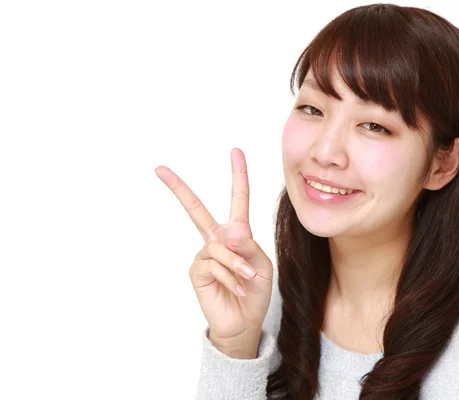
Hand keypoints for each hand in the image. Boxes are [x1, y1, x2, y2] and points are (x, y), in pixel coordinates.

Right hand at [155, 148, 272, 347]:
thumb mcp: (261, 264)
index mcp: (236, 233)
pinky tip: (234, 287)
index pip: (237, 199)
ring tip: (246, 279)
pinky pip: (213, 264)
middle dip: (178, 188)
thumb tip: (226, 236)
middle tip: (159, 168)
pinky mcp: (197, 270)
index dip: (238, 175)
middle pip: (195, 209)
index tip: (235, 151)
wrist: (244, 321)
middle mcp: (216, 240)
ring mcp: (204, 254)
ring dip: (237, 264)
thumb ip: (248, 245)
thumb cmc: (254, 291)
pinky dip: (229, 276)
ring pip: (220, 247)